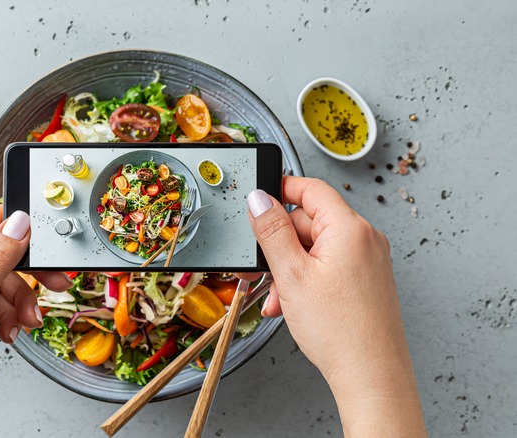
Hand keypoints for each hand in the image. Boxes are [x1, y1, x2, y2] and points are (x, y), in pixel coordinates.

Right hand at [240, 177, 425, 435]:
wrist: (371, 376)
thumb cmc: (341, 331)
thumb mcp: (291, 275)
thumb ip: (272, 232)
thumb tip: (259, 199)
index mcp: (350, 229)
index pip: (311, 189)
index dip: (281, 190)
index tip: (257, 199)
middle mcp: (365, 240)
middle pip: (310, 223)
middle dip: (281, 246)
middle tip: (261, 271)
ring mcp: (369, 261)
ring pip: (316, 249)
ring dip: (290, 269)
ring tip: (279, 299)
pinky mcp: (367, 281)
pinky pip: (329, 268)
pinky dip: (307, 281)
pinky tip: (293, 305)